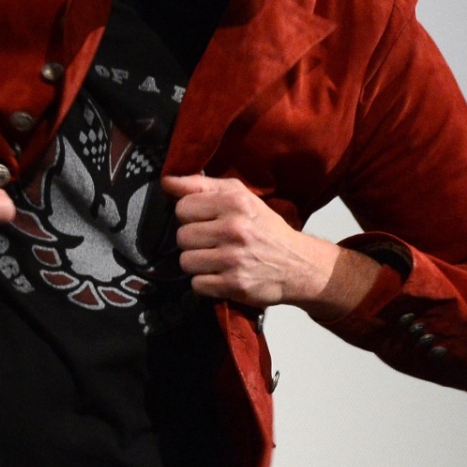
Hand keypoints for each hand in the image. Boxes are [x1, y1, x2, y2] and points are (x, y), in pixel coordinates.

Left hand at [167, 173, 339, 309]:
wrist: (299, 265)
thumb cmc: (265, 228)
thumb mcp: (240, 196)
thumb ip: (201, 186)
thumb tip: (167, 181)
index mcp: (235, 203)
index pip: (182, 207)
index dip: (190, 215)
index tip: (205, 220)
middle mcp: (234, 229)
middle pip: (182, 236)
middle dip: (193, 241)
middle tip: (213, 242)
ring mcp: (233, 259)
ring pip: (185, 261)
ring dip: (197, 263)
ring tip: (216, 259)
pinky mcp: (234, 285)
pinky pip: (197, 284)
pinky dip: (206, 282)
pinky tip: (221, 275)